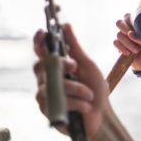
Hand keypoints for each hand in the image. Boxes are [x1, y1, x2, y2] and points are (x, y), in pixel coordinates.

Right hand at [33, 24, 108, 138]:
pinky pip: (57, 100)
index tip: (42, 32)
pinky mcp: (47, 110)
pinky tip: (85, 106)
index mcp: (56, 67)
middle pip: (42, 66)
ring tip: (89, 95)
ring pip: (52, 84)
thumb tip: (66, 25)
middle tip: (75, 66)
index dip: (39, 42)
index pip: (42, 52)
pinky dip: (76, 102)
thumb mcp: (87, 65)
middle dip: (61, 64)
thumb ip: (75, 47)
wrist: (102, 116)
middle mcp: (47, 79)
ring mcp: (45, 95)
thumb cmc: (95, 89)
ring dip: (76, 88)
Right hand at [113, 13, 140, 70]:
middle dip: (126, 31)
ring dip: (127, 43)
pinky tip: (128, 53)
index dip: (131, 23)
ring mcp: (124, 36)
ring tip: (137, 50)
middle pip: (119, 23)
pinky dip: (121, 48)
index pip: (127, 16)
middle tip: (134, 38)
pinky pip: (115, 43)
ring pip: (118, 34)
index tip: (138, 29)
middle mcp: (129, 27)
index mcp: (137, 21)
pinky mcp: (120, 45)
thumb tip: (130, 34)